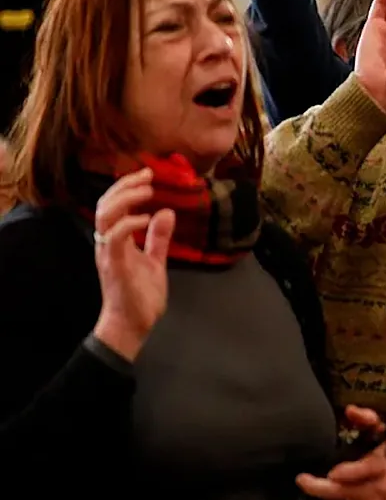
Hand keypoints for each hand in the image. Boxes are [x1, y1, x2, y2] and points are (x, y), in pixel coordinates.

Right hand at [91, 169, 175, 361]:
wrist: (133, 324)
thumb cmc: (140, 295)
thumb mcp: (155, 260)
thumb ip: (158, 238)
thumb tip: (166, 212)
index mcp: (116, 240)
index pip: (113, 205)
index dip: (127, 187)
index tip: (148, 174)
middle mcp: (108, 243)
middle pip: (105, 204)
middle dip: (125, 186)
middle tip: (147, 175)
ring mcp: (109, 253)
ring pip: (105, 216)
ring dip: (126, 199)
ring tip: (147, 191)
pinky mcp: (114, 265)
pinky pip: (115, 238)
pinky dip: (130, 224)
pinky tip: (148, 218)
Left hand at [297, 406, 385, 499]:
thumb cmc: (361, 477)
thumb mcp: (359, 454)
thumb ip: (356, 430)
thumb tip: (351, 410)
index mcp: (377, 453)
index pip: (378, 430)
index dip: (367, 419)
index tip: (350, 412)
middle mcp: (382, 473)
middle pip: (362, 468)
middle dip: (335, 471)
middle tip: (304, 477)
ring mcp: (379, 498)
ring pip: (349, 494)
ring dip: (324, 493)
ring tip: (308, 487)